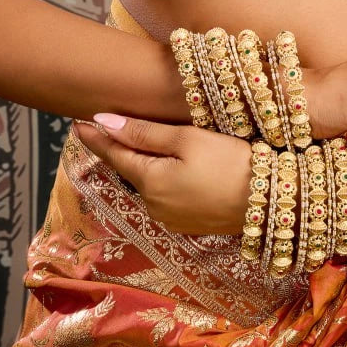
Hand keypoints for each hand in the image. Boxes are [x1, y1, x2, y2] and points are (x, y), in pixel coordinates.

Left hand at [73, 115, 252, 234]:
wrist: (269, 199)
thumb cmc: (229, 161)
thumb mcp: (186, 139)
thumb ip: (144, 133)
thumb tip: (104, 122)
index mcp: (150, 182)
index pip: (114, 155)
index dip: (95, 138)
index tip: (77, 123)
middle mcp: (153, 206)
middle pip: (131, 170)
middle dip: (118, 149)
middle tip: (103, 126)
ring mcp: (171, 218)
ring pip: (148, 183)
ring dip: (141, 164)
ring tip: (136, 141)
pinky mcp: (189, 223)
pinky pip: (165, 195)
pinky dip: (160, 178)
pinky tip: (169, 166)